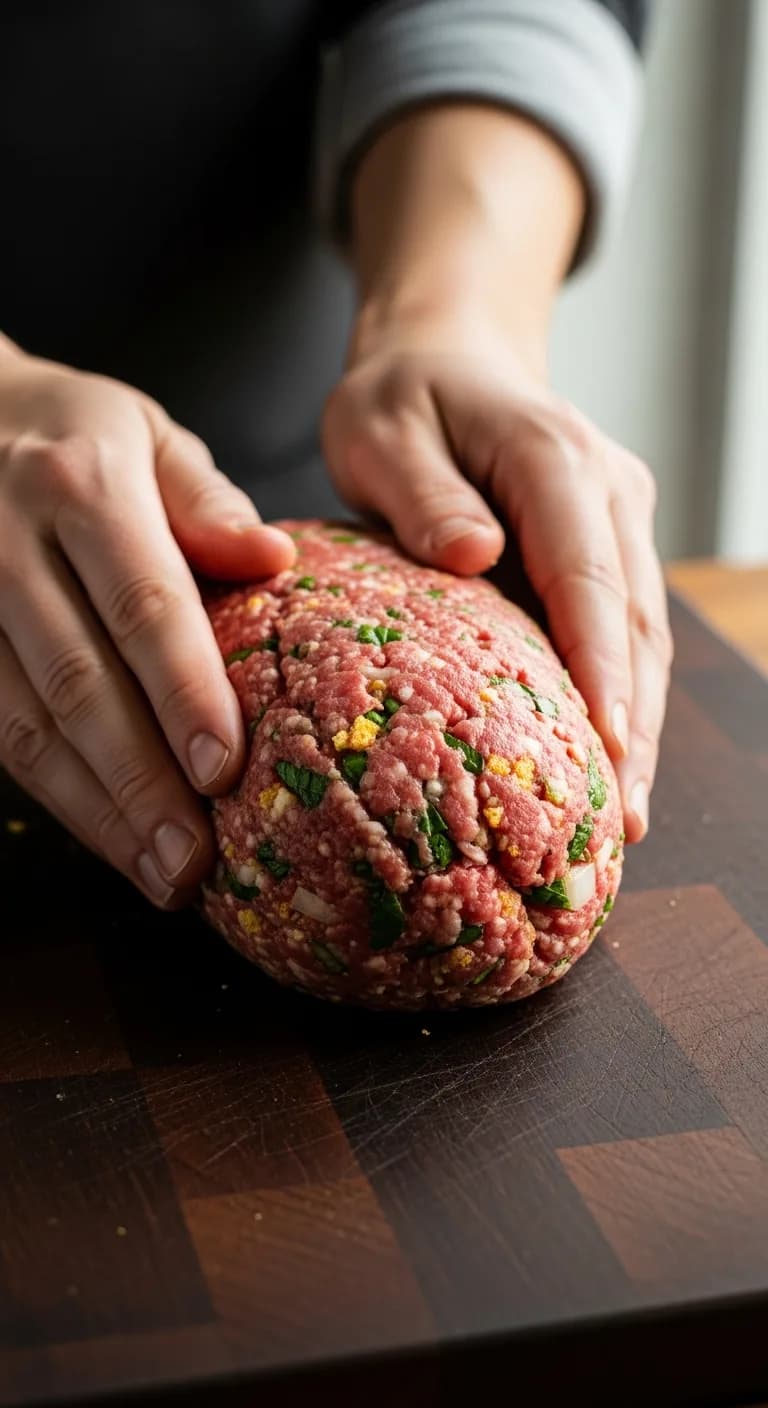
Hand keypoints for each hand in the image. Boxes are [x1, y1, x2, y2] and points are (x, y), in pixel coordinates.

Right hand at [0, 343, 294, 903]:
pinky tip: (104, 837)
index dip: (182, 693)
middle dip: (138, 783)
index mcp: (80, 486)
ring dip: (93, 810)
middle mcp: (7, 544)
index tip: (224, 770)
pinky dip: (52, 793)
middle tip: (194, 862)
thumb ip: (207, 499)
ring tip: (158, 875)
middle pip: (77, 682)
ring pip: (23, 723)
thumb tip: (274, 559)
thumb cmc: (73, 433)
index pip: (141, 602)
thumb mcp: (147, 433)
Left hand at [323, 310, 671, 840]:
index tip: (608, 742)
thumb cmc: (401, 398)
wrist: (447, 359)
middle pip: (632, 620)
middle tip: (620, 818)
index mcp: (553, 458)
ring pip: (641, 634)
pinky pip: (620, 628)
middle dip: (633, 722)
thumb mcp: (379, 429)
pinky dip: (618, 695)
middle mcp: (607, 490)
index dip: (601, 664)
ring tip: (623, 814)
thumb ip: (422, 492)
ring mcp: (618, 518)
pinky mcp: (606, 546)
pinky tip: (606, 761)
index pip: (587, 574)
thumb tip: (474, 555)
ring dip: (637, 723)